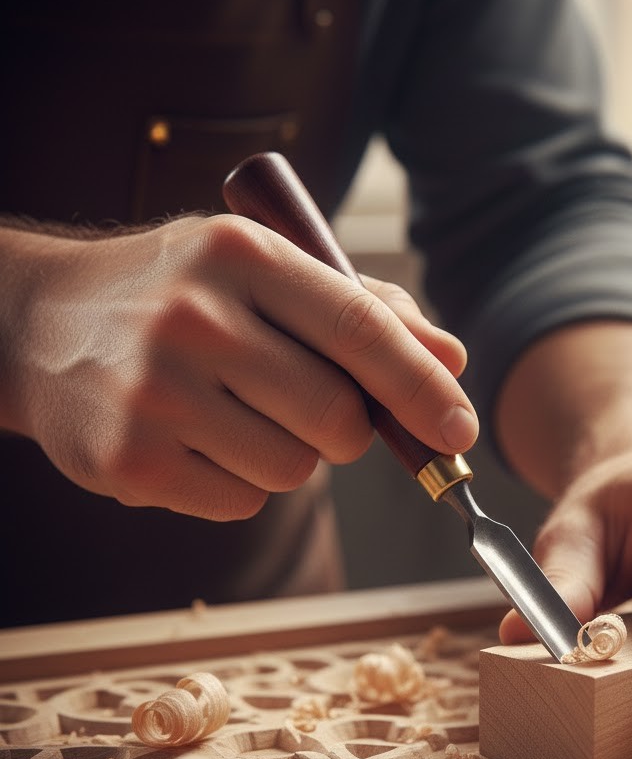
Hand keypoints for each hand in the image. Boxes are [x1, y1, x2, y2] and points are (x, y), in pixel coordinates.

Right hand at [0, 216, 477, 518]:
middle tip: (320, 410)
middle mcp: (193, 319)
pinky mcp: (128, 461)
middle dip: (351, 430)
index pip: (360, 328)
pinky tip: (199, 439)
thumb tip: (452, 360)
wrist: (42, 325)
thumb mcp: (266, 272)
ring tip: (238, 412)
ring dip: (291, 456)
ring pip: (294, 470)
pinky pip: (242, 502)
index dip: (422, 387)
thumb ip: (367, 311)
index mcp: (241, 257)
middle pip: (337, 418)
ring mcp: (154, 393)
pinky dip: (241, 482)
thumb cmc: (180, 294)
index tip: (461, 431)